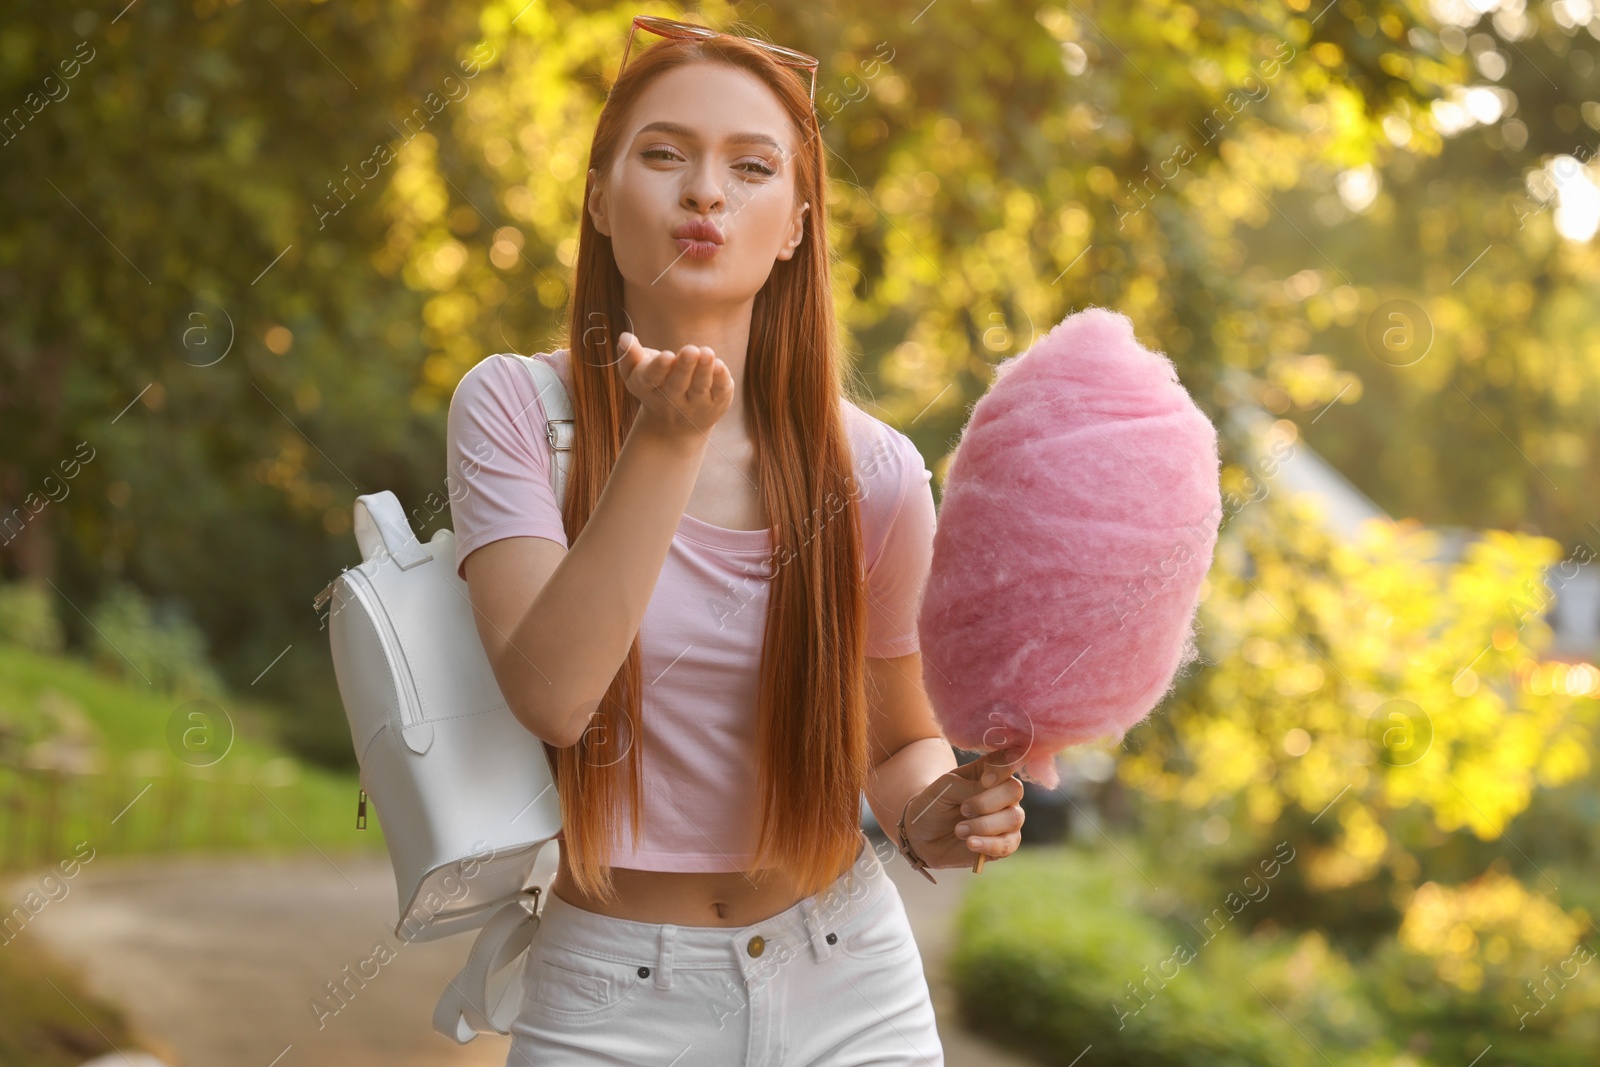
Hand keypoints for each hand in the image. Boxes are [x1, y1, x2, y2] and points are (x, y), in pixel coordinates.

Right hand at [617, 330, 733, 441]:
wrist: (675, 426)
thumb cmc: (654, 386)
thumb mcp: (637, 374)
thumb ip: (629, 356)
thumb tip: (625, 337)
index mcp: (648, 387)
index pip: (651, 378)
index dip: (658, 368)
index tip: (667, 356)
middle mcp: (672, 399)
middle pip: (677, 384)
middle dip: (684, 368)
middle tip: (690, 350)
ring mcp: (695, 403)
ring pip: (699, 388)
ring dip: (704, 371)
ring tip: (707, 353)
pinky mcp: (716, 403)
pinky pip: (719, 391)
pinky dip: (720, 380)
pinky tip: (720, 365)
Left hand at [903, 748, 1025, 869]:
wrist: (921, 834)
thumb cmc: (934, 803)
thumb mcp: (945, 788)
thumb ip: (969, 785)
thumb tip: (990, 787)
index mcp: (990, 772)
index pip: (1008, 762)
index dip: (1002, 770)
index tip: (985, 780)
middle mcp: (1003, 794)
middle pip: (1014, 790)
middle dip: (987, 802)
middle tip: (963, 809)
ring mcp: (1007, 819)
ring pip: (1013, 818)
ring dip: (984, 825)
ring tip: (959, 830)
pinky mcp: (1004, 844)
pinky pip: (1008, 844)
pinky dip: (989, 844)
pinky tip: (970, 843)